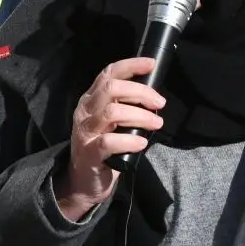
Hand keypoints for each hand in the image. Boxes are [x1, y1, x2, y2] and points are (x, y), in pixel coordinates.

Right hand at [58, 58, 164, 220]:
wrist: (84, 182)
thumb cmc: (104, 148)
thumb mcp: (112, 122)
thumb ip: (126, 106)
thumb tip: (154, 96)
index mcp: (91, 99)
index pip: (108, 73)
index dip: (130, 65)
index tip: (151, 64)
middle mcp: (85, 111)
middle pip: (111, 88)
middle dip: (141, 92)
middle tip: (160, 104)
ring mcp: (85, 132)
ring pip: (112, 112)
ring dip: (140, 116)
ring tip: (156, 124)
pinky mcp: (89, 153)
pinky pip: (109, 142)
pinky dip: (130, 140)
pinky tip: (141, 143)